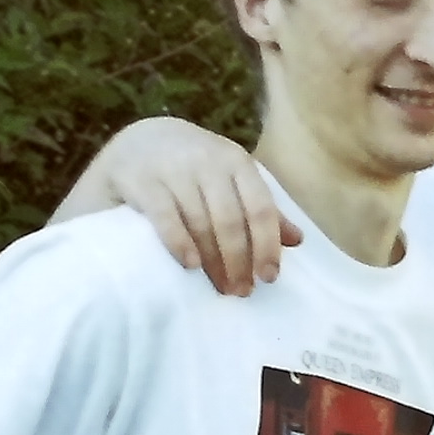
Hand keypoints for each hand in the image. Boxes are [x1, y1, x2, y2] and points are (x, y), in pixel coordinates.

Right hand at [83, 115, 290, 298]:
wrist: (136, 142)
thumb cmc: (193, 169)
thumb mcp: (229, 179)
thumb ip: (259, 207)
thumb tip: (297, 240)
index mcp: (236, 162)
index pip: (260, 208)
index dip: (267, 245)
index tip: (269, 277)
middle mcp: (207, 161)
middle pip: (230, 220)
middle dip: (239, 261)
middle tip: (241, 291)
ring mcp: (173, 169)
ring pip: (200, 222)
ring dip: (213, 261)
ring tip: (221, 287)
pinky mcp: (142, 180)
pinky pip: (164, 216)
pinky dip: (179, 242)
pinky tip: (191, 265)